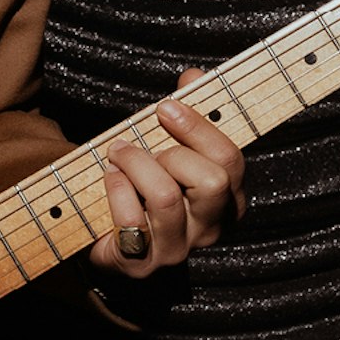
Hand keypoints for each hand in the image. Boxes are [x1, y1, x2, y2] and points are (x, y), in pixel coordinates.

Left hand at [95, 68, 243, 278]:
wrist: (110, 237)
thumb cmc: (145, 185)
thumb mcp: (169, 145)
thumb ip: (186, 111)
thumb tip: (193, 77)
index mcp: (229, 198)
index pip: (230, 160)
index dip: (199, 128)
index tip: (166, 107)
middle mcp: (211, 227)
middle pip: (212, 181)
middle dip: (172, 152)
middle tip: (144, 146)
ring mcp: (178, 248)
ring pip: (166, 196)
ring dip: (135, 164)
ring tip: (117, 156)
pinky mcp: (142, 262)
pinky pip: (131, 219)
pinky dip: (115, 189)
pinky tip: (108, 179)